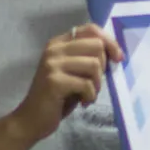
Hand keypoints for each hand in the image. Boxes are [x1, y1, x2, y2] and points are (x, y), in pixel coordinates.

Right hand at [11, 23, 120, 142]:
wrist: (32, 119)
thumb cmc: (57, 97)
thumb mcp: (74, 72)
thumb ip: (88, 58)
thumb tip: (116, 53)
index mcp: (59, 43)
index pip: (91, 29)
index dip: (109, 41)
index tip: (118, 58)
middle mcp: (54, 49)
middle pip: (96, 45)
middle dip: (103, 67)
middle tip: (94, 83)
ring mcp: (52, 64)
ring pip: (94, 64)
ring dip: (97, 84)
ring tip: (88, 94)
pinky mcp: (54, 81)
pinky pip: (86, 84)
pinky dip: (90, 96)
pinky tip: (83, 102)